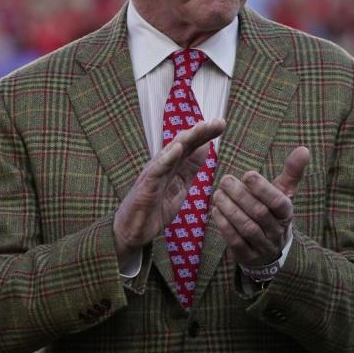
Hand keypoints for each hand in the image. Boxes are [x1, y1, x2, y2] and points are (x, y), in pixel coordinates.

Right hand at [113, 119, 225, 267]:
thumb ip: (190, 168)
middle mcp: (162, 165)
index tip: (221, 123)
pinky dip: (166, 159)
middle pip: (183, 144)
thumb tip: (205, 148)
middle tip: (218, 122)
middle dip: (200, 132)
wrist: (132, 230)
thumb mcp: (180, 187)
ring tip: (200, 128)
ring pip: (170, 153)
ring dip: (186, 140)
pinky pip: (156, 171)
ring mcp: (153, 174)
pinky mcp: (145, 186)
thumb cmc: (154, 208)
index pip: (191, 147)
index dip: (205, 135)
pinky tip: (177, 149)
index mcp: (172, 166)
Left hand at [211, 146, 309, 266]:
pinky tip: (215, 211)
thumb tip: (304, 149)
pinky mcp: (247, 256)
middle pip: (259, 213)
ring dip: (230, 209)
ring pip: (247, 227)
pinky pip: (236, 241)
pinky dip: (224, 225)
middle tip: (225, 180)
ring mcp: (262, 245)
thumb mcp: (283, 193)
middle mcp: (277, 231)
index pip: (278, 202)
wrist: (271, 250)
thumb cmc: (273, 213)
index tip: (247, 174)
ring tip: (218, 194)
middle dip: (241, 195)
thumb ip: (291, 172)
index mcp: (286, 214)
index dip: (263, 189)